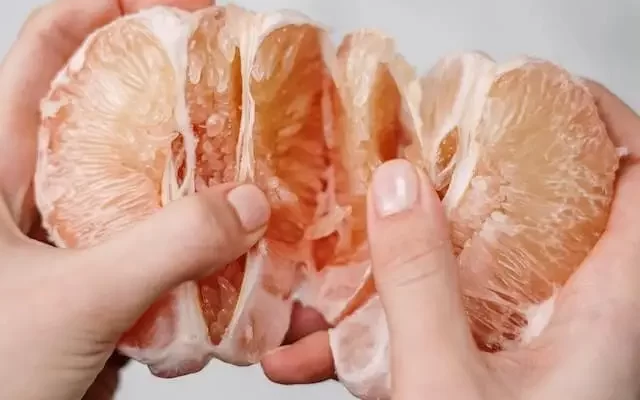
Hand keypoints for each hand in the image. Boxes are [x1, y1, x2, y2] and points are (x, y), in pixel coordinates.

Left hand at [0, 1, 272, 399]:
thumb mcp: (73, 300)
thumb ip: (166, 249)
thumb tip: (246, 207)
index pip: (46, 53)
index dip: (106, 11)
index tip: (174, 8)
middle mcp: (36, 197)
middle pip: (109, 114)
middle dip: (170, 96)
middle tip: (228, 89)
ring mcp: (71, 241)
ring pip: (140, 186)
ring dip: (191, 180)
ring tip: (243, 167)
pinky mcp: (100, 282)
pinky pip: (156, 245)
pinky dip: (194, 245)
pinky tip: (229, 248)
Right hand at [261, 82, 639, 398]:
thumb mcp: (446, 388)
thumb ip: (421, 284)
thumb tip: (403, 189)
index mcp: (604, 311)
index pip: (637, 182)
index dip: (602, 123)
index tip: (541, 91)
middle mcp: (572, 321)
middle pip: (541, 213)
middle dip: (473, 179)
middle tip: (422, 154)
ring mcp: (524, 349)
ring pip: (471, 273)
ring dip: (397, 266)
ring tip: (337, 261)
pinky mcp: (485, 372)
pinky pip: (433, 325)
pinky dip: (377, 328)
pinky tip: (314, 350)